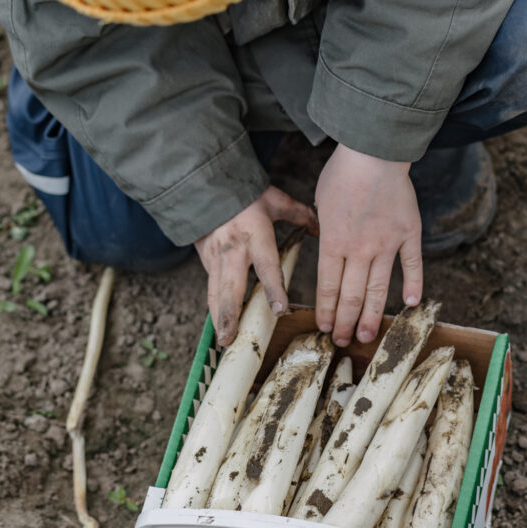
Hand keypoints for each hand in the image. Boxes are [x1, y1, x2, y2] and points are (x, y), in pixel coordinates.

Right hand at [195, 186, 316, 346]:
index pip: (266, 266)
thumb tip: (321, 227)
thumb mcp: (274, 200)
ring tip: (223, 341)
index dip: (273, 289)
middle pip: (231, 287)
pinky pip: (211, 288)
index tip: (279, 309)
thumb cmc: (245, 194)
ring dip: (219, 318)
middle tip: (231, 337)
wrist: (206, 186)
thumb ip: (299, 214)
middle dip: (230, 314)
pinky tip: (220, 326)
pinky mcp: (205, 261)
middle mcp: (233, 250)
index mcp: (254, 235)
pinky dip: (215, 308)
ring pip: (216, 292)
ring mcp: (215, 257)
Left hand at [314, 143, 422, 346]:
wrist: (374, 151)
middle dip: (345, 323)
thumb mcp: (321, 203)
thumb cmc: (343, 173)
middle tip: (343, 341)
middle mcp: (359, 250)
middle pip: (351, 296)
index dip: (326, 312)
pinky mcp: (408, 234)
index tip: (324, 328)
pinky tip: (411, 304)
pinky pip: (412, 265)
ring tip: (368, 336)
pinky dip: (413, 285)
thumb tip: (327, 248)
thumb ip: (325, 231)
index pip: (328, 288)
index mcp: (333, 243)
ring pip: (378, 290)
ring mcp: (386, 244)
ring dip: (372, 317)